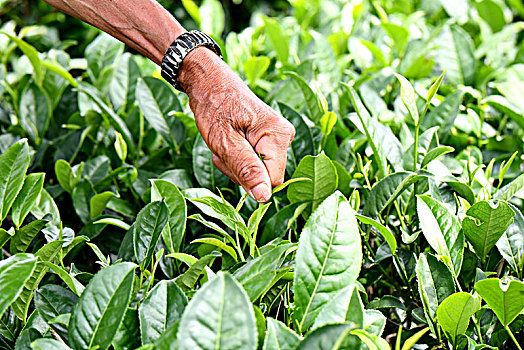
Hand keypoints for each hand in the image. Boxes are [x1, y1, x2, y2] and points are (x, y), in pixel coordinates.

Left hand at [178, 48, 294, 202]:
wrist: (208, 81)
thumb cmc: (214, 105)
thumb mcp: (225, 141)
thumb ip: (246, 169)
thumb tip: (264, 197)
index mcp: (278, 135)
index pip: (272, 180)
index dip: (249, 179)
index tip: (228, 159)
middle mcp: (284, 136)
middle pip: (265, 176)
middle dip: (240, 170)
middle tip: (222, 150)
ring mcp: (276, 137)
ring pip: (258, 170)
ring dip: (236, 164)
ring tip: (223, 143)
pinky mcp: (268, 138)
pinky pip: (255, 161)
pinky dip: (237, 157)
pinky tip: (228, 142)